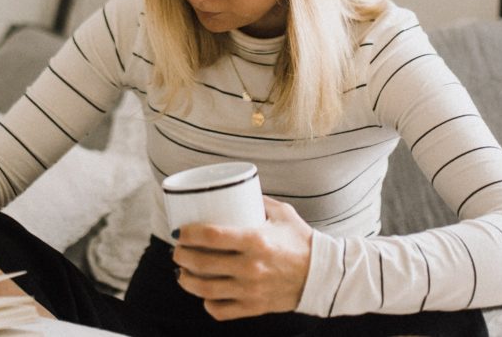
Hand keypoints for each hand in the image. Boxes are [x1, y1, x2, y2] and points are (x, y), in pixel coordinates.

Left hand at [172, 196, 312, 320]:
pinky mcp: (254, 307)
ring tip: (182, 272)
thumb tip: (233, 190)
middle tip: (178, 249)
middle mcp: (251, 267)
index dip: (188, 233)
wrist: (323, 274)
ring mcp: (251, 290)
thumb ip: (257, 201)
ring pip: (206, 289)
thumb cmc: (301, 241)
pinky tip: (204, 294)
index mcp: (256, 240)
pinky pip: (221, 310)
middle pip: (202, 263)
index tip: (179, 230)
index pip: (210, 236)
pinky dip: (207, 303)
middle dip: (181, 255)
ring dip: (186, 280)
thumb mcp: (282, 213)